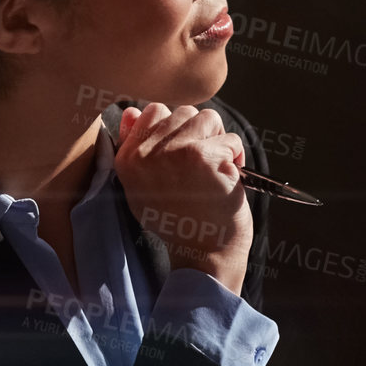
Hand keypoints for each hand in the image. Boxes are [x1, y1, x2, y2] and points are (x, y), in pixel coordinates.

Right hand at [115, 103, 252, 295]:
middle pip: (183, 112)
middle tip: (201, 166)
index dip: (174, 129)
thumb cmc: (177, 221)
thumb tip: (132, 111)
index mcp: (128, 159)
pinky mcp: (206, 157)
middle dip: (199, 134)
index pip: (152, 111)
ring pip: (208, 118)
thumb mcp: (141, 188)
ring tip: (215, 168)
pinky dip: (236, 156)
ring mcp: (177, 152)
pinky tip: (229, 178)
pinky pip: (230, 138)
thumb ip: (134, 148)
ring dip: (218, 141)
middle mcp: (147, 153)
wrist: (204, 253)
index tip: (181, 156)